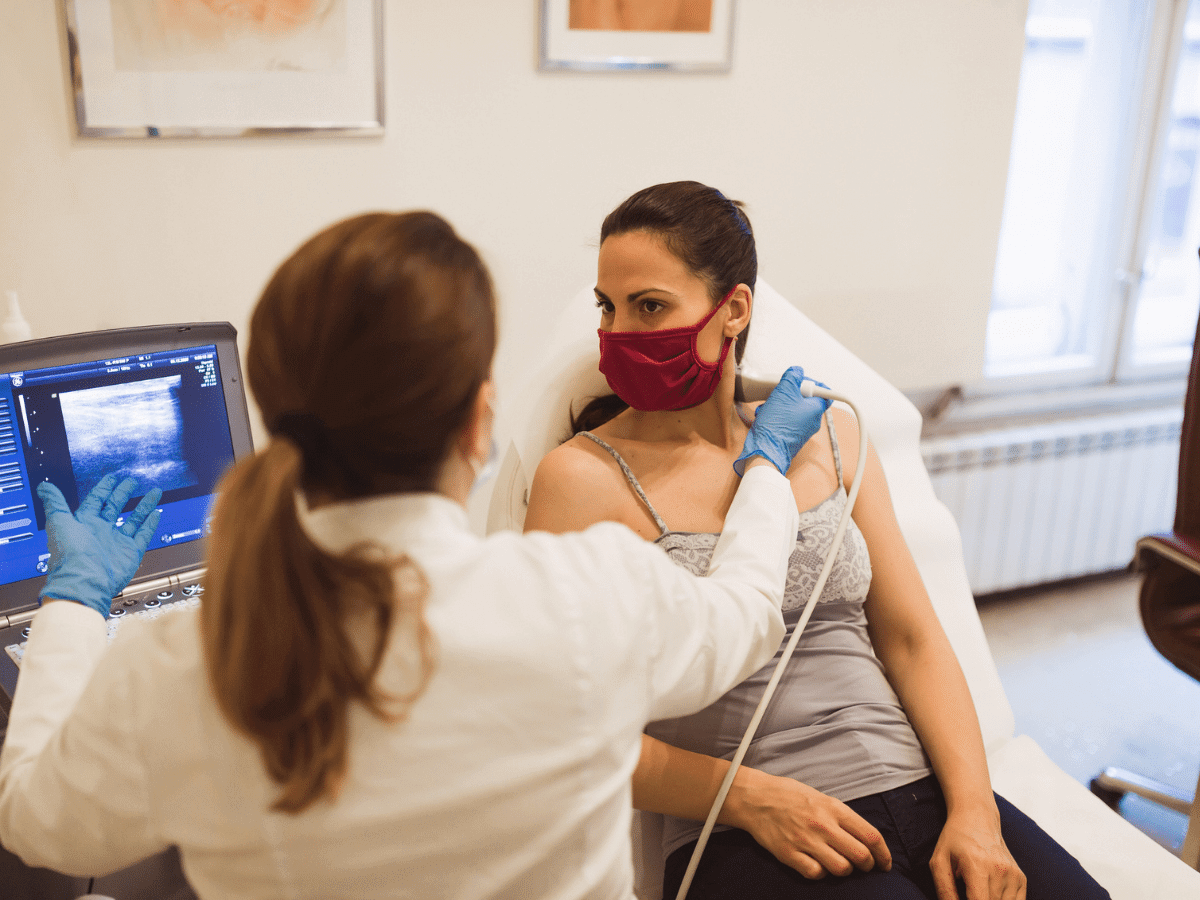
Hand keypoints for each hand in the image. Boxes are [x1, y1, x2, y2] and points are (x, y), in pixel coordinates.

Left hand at [37, 474, 162, 618]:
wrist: (84, 581)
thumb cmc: (69, 554)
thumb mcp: (58, 522)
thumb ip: (54, 502)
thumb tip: (43, 486)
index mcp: (84, 523)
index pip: (96, 500)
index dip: (104, 488)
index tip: (112, 478)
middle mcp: (101, 531)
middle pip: (116, 507)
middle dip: (124, 493)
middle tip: (132, 481)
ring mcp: (117, 542)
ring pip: (134, 519)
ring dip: (144, 505)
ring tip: (154, 491)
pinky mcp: (131, 552)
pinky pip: (143, 535)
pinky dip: (150, 524)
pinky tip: (157, 513)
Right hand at [727, 769, 890, 878]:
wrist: (756, 797)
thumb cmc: (790, 796)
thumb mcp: (822, 797)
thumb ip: (842, 817)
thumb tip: (864, 838)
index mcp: (834, 808)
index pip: (871, 836)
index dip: (884, 854)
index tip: (884, 863)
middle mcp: (823, 825)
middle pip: (861, 856)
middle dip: (867, 866)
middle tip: (864, 866)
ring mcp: (806, 840)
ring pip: (841, 868)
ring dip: (845, 870)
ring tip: (839, 863)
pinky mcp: (790, 854)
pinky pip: (816, 874)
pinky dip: (821, 873)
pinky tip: (817, 865)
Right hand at [734, 366, 831, 475]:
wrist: (765, 450)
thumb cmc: (776, 424)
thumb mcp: (784, 392)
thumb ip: (792, 377)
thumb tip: (797, 371)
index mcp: (816, 410)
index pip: (825, 392)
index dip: (813, 383)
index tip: (801, 380)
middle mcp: (812, 421)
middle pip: (805, 399)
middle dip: (789, 393)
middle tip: (779, 392)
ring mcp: (802, 430)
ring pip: (793, 409)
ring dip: (779, 404)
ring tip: (767, 405)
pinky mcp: (791, 436)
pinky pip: (786, 420)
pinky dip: (776, 415)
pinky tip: (765, 415)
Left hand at [929, 808, 1025, 899]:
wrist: (977, 818)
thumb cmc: (954, 840)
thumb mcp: (939, 863)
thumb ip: (944, 891)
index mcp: (977, 866)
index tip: (964, 898)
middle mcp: (1000, 871)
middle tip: (968, 890)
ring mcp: (1013, 874)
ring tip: (976, 888)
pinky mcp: (1021, 878)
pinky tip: (990, 891)